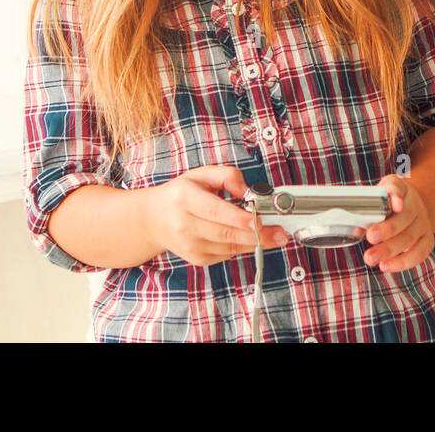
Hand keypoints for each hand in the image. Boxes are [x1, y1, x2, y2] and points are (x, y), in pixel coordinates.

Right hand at [146, 165, 286, 266]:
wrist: (154, 219)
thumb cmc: (181, 194)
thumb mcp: (201, 174)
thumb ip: (228, 176)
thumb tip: (248, 191)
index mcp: (185, 199)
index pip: (215, 211)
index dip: (239, 218)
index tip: (260, 219)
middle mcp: (185, 225)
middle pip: (226, 234)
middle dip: (257, 235)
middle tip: (280, 233)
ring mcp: (189, 245)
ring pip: (229, 247)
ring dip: (255, 242)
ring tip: (274, 236)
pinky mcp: (197, 258)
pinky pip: (226, 254)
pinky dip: (241, 246)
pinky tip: (248, 237)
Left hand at [363, 175, 433, 272]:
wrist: (415, 208)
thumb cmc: (389, 204)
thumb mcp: (379, 198)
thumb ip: (368, 210)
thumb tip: (357, 229)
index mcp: (401, 190)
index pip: (398, 188)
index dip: (396, 196)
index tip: (395, 205)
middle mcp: (415, 206)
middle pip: (404, 217)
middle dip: (387, 229)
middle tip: (370, 237)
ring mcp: (423, 223)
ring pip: (410, 238)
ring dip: (390, 250)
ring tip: (371, 259)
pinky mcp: (428, 240)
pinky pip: (419, 253)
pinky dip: (402, 262)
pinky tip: (386, 266)